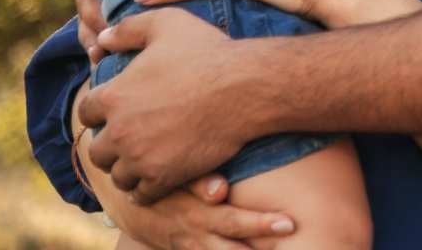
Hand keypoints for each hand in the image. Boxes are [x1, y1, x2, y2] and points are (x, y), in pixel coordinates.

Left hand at [78, 8, 256, 203]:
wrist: (244, 87)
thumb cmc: (207, 51)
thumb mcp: (166, 23)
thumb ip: (128, 28)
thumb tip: (100, 38)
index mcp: (116, 95)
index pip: (86, 112)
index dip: (99, 110)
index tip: (114, 110)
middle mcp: (121, 131)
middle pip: (98, 150)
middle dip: (112, 142)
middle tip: (131, 134)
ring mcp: (141, 158)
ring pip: (118, 175)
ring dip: (128, 166)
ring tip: (144, 155)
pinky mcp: (163, 178)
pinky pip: (141, 194)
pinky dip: (146, 187)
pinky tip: (158, 172)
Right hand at [116, 182, 293, 249]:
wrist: (129, 200)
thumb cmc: (161, 178)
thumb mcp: (174, 178)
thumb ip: (196, 182)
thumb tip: (221, 190)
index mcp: (196, 214)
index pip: (234, 221)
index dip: (261, 224)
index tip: (290, 223)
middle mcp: (196, 235)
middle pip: (233, 249)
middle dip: (263, 242)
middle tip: (292, 232)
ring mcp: (190, 247)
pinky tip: (252, 249)